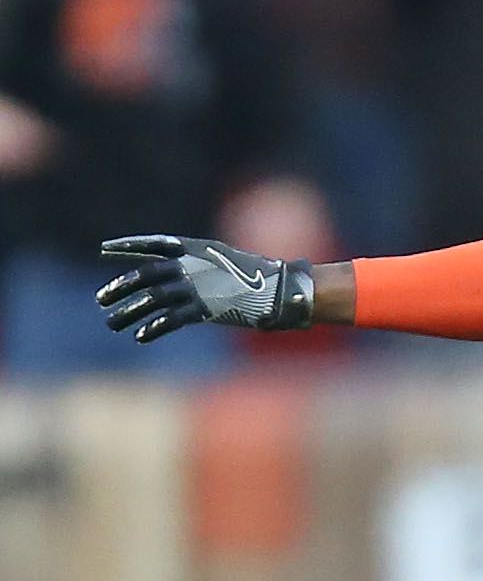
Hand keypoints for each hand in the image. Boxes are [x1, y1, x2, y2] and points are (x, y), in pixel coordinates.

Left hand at [96, 234, 313, 337]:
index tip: (105, 249)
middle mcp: (192, 266)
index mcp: (196, 248)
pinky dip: (154, 328)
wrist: (282, 289)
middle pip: (145, 275)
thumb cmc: (258, 276)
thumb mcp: (224, 260)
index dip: (128, 246)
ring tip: (112, 323)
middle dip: (120, 286)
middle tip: (102, 299)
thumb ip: (197, 265)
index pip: (153, 243)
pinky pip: (170, 319)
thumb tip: (174, 276)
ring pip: (152, 299)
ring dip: (128, 312)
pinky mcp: (204, 309)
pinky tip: (141, 336)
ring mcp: (197, 287)